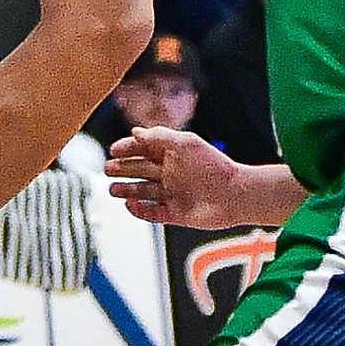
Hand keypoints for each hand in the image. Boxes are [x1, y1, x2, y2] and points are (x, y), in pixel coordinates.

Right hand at [106, 127, 242, 226]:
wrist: (236, 194)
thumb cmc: (214, 165)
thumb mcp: (186, 144)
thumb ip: (160, 137)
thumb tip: (136, 132)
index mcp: (173, 153)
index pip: (145, 149)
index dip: (128, 148)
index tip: (113, 149)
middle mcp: (171, 173)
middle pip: (141, 169)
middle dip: (123, 168)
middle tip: (108, 168)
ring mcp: (173, 193)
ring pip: (144, 191)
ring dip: (127, 190)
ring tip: (113, 189)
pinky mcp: (176, 213)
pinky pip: (154, 212)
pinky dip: (141, 210)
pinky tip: (129, 205)